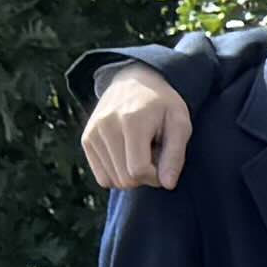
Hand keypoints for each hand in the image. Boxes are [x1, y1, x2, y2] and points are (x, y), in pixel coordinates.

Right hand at [81, 69, 193, 190]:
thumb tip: (167, 185)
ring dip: (131, 175)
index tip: (164, 163)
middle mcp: (106, 127)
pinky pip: (102, 178)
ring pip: (113, 181)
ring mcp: (93, 133)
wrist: (134, 81)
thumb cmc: (163, 105)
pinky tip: (127, 155)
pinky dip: (118, 174)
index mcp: (131, 122)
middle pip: (125, 179)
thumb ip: (176, 155)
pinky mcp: (86, 140)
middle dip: (145, 176)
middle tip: (154, 155)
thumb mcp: (180, 123)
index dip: (156, 176)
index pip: (138, 171)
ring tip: (140, 152)